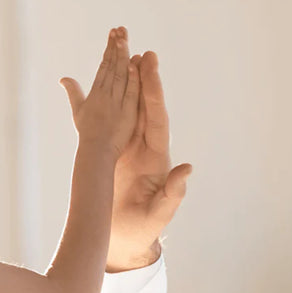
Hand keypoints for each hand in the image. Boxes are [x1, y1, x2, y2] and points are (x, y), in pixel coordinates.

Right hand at [61, 27, 138, 158]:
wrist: (94, 154)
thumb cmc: (87, 135)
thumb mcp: (78, 110)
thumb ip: (73, 93)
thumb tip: (63, 78)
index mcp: (96, 93)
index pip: (104, 67)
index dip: (109, 50)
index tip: (114, 34)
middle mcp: (105, 95)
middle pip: (112, 67)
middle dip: (116, 46)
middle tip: (120, 28)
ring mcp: (115, 104)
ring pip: (119, 76)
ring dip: (122, 56)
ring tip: (124, 37)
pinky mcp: (126, 114)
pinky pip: (129, 94)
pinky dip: (131, 79)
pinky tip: (133, 64)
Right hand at [109, 52, 191, 271]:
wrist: (125, 240)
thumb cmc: (144, 229)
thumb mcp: (161, 214)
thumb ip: (174, 193)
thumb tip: (187, 169)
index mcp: (158, 158)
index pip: (157, 120)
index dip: (154, 93)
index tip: (151, 68)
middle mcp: (145, 149)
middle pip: (145, 109)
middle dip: (144, 80)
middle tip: (141, 52)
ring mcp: (129, 150)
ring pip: (129, 112)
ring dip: (128, 86)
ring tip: (125, 57)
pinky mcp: (113, 155)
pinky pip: (112, 124)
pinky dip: (109, 105)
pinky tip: (104, 86)